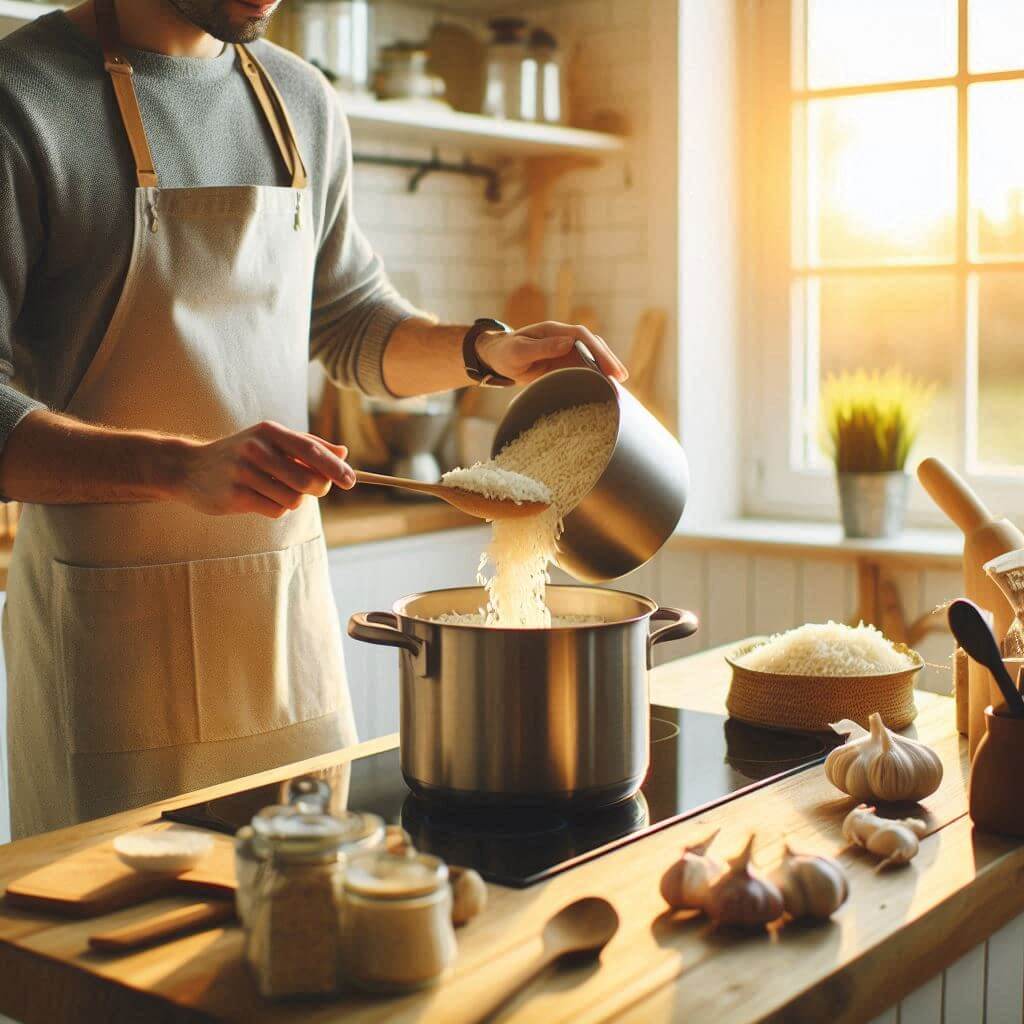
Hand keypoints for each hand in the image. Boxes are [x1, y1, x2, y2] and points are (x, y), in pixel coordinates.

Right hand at [177, 421, 355, 518]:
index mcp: (270, 431)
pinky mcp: (236, 496)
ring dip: (292, 500)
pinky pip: (275, 510)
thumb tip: (343, 454)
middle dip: (316, 489)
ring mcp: (244, 472)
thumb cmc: (241, 454)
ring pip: (293, 499)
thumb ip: (308, 446)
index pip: (311, 450)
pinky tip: (258, 498)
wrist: (190, 468)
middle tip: (310, 489)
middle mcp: (257, 449)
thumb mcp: (270, 441)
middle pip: (307, 480)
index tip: (351, 482)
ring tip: (273, 490)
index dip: (334, 467)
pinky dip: (275, 508)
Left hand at [475, 321, 628, 384]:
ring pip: (592, 356)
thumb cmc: (505, 353)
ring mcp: (566, 350)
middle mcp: (563, 338)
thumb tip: (568, 343)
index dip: (597, 350)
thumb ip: (542, 347)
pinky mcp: (565, 362)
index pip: (582, 336)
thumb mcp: (519, 351)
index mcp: (553, 331)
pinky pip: (584, 367)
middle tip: (621, 378)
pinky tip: (605, 386)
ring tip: (619, 385)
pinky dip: (596, 375)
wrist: (498, 358)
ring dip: (606, 368)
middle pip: (593, 344)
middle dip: (608, 359)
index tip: (608, 366)